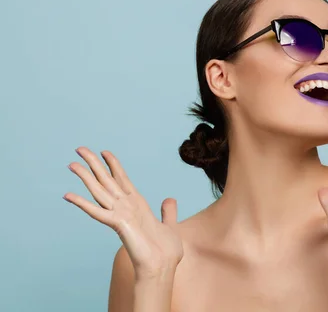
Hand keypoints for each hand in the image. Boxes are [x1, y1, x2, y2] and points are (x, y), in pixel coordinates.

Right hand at [63, 147, 183, 277]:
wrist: (163, 266)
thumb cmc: (165, 250)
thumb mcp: (170, 225)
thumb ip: (168, 212)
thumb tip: (169, 200)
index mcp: (137, 205)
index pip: (122, 179)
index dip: (114, 165)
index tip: (105, 151)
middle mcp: (125, 207)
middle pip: (106, 181)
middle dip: (94, 164)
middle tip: (80, 149)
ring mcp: (120, 215)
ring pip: (99, 191)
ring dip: (85, 177)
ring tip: (72, 164)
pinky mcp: (118, 225)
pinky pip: (97, 212)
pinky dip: (83, 203)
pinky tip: (68, 195)